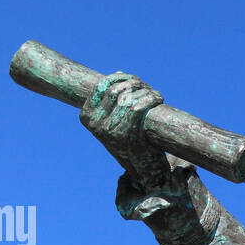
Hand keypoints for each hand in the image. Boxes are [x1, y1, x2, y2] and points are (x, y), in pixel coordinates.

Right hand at [80, 72, 171, 189]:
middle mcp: (95, 124)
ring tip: (154, 94)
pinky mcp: (126, 134)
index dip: (121, 78)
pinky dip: (151, 98)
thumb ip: (112, 100)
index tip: (135, 80)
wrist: (142, 170)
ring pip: (129, 97)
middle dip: (135, 84)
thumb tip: (118, 74)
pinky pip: (139, 107)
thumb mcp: (114, 120)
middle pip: (116, 89)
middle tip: (147, 88)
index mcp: (87, 117)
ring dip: (145, 91)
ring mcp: (109, 130)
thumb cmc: (130, 141)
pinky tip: (158, 99)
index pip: (101, 86)